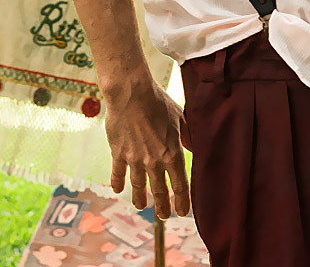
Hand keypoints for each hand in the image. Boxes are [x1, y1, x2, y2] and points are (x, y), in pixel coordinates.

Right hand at [105, 77, 191, 218]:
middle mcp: (154, 161)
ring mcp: (135, 158)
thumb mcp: (180, 118)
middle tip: (163, 215)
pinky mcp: (118, 152)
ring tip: (141, 207)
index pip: (180, 185)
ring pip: (138, 186)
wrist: (131, 92)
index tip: (183, 212)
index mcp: (172, 154)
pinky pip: (118, 172)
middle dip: (162, 206)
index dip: (182, 202)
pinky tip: (117, 190)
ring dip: (140, 199)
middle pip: (159, 190)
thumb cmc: (158, 101)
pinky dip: (117, 182)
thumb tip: (193, 148)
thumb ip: (187, 137)